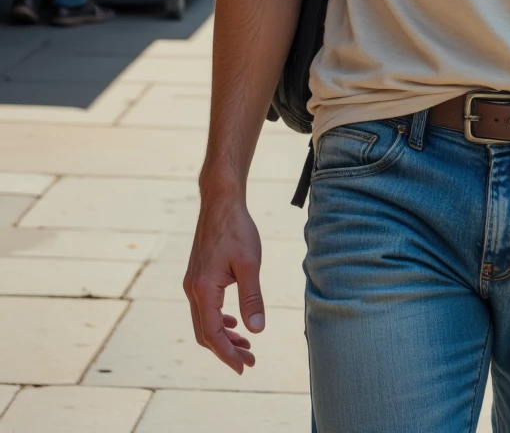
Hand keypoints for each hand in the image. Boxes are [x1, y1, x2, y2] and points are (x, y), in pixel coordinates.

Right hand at [184, 191, 264, 373]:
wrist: (220, 202)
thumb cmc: (237, 229)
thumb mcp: (250, 265)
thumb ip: (252, 299)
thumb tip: (258, 331)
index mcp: (203, 290)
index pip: (213, 334)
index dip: (228, 355)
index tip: (244, 368)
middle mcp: (192, 290)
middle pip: (205, 333)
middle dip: (226, 350)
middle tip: (249, 361)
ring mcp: (192, 283)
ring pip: (204, 321)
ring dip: (223, 337)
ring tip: (246, 345)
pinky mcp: (197, 276)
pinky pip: (204, 308)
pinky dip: (219, 321)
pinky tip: (235, 323)